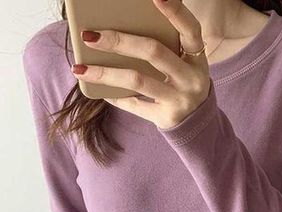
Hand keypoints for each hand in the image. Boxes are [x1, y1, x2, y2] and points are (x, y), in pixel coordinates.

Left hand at [71, 0, 211, 129]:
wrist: (196, 124)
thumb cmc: (182, 83)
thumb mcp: (182, 63)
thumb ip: (163, 46)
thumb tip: (117, 27)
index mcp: (196, 58)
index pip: (190, 29)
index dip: (176, 11)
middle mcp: (191, 78)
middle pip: (153, 51)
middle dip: (119, 41)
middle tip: (89, 36)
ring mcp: (179, 99)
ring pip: (138, 80)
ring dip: (106, 73)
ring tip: (81, 68)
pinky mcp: (165, 117)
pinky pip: (134, 105)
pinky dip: (114, 96)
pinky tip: (98, 90)